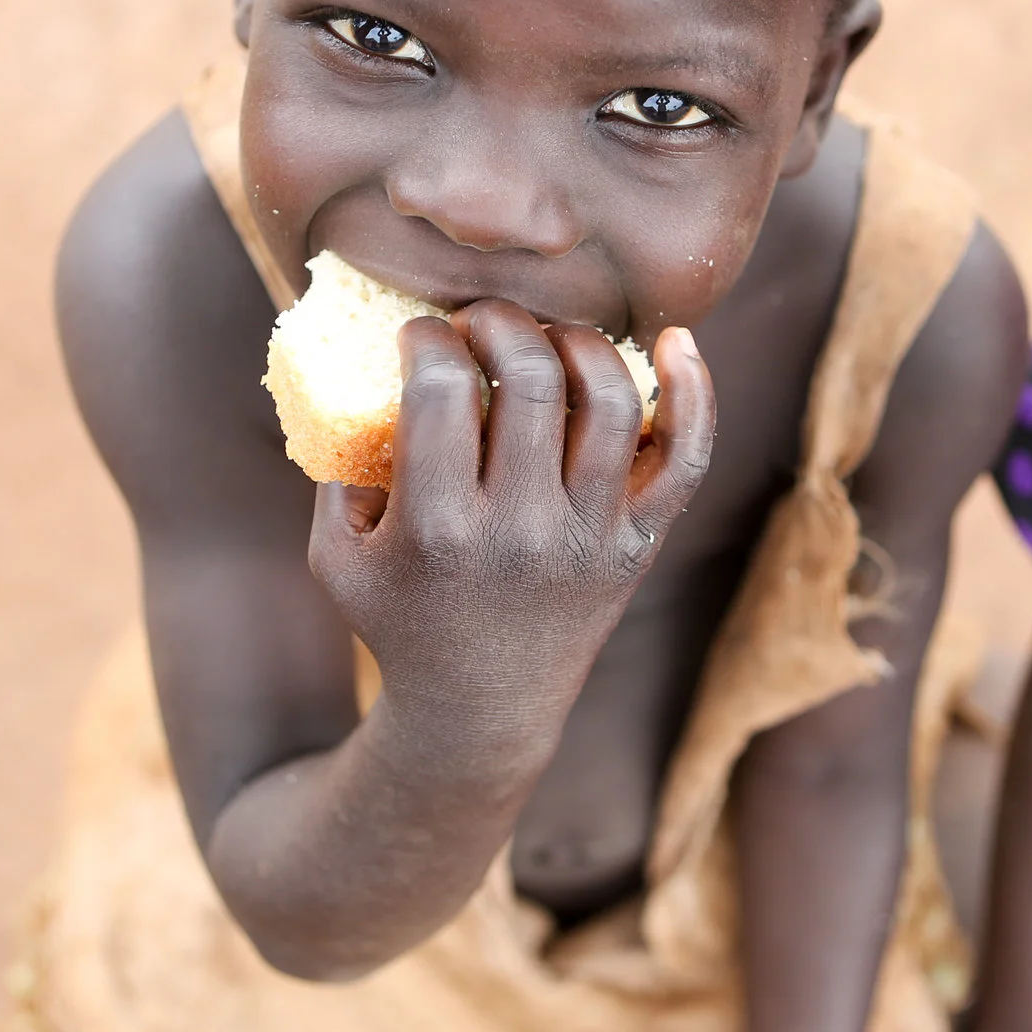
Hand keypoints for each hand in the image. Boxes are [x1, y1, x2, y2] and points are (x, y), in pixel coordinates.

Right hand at [308, 301, 714, 761]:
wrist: (481, 709)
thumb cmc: (401, 620)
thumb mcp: (338, 557)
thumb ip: (339, 468)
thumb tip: (364, 365)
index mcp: (438, 528)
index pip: (441, 390)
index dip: (428, 338)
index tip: (420, 335)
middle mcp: (522, 529)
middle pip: (531, 379)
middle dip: (499, 322)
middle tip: (479, 323)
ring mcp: (590, 537)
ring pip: (611, 400)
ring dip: (579, 342)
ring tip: (548, 339)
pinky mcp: (638, 544)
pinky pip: (686, 456)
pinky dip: (693, 391)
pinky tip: (676, 343)